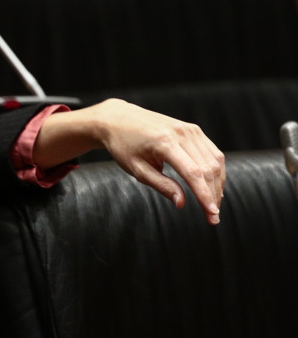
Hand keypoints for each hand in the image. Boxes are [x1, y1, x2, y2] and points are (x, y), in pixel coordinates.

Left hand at [32, 99, 225, 224]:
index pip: (193, 173)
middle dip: (213, 195)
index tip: (212, 214)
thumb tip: (182, 203)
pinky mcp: (193, 129)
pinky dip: (216, 171)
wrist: (119, 119)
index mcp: (165, 143)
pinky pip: (212, 152)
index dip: (204, 195)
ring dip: (218, 184)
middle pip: (208, 168)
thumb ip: (161, 185)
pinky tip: (213, 187)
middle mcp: (182, 133)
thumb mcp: (137, 169)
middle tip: (213, 217)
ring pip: (215, 160)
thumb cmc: (124, 146)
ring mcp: (190, 129)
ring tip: (213, 205)